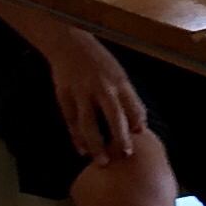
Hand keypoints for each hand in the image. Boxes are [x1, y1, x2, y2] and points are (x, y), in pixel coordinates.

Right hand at [47, 29, 147, 164]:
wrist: (69, 44)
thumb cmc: (99, 62)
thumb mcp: (118, 74)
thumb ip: (128, 97)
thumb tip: (140, 125)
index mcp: (119, 81)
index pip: (133, 106)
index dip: (138, 124)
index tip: (141, 140)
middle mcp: (101, 87)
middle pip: (113, 116)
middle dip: (120, 137)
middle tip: (126, 155)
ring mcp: (81, 92)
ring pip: (89, 123)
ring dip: (96, 144)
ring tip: (102, 162)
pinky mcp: (64, 95)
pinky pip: (71, 121)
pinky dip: (76, 137)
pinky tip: (82, 149)